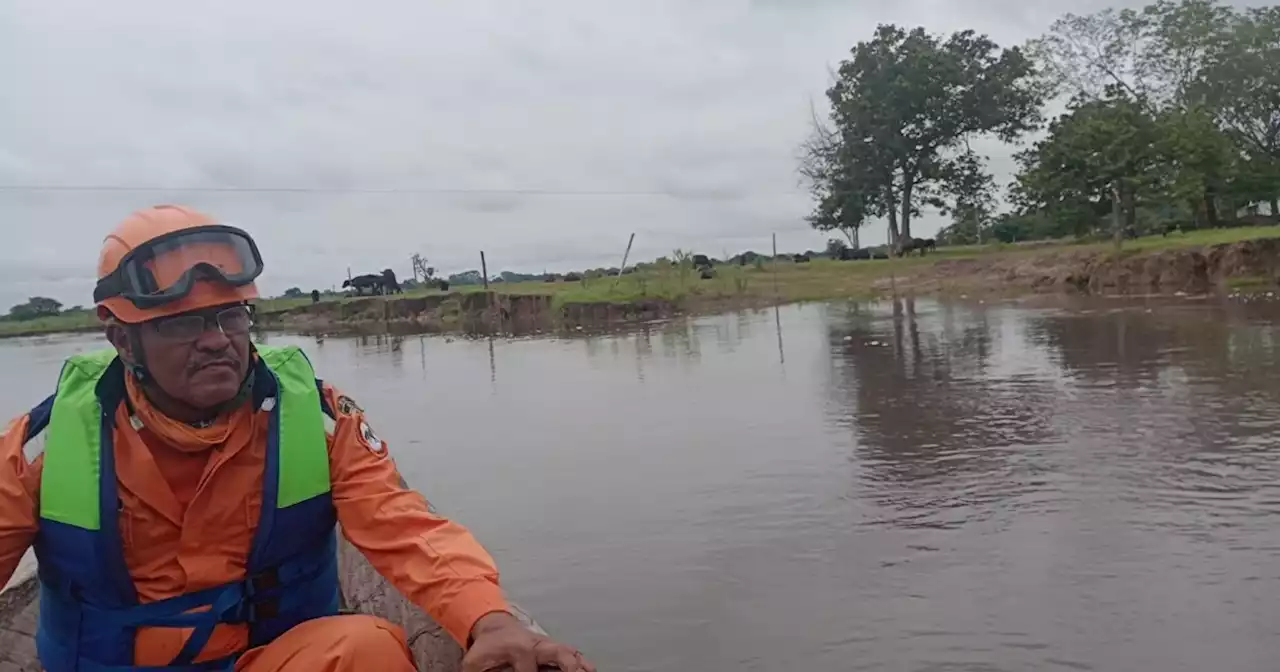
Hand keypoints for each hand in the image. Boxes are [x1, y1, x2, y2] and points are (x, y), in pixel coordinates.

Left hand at [463, 612, 595, 671]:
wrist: (495, 628)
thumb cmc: (486, 649)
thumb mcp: (473, 663)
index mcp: (518, 648)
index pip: (528, 670)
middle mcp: (538, 644)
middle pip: (558, 652)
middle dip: (568, 666)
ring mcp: (548, 646)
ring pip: (569, 653)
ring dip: (581, 665)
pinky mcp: (554, 649)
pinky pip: (573, 654)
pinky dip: (583, 663)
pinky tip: (590, 670)